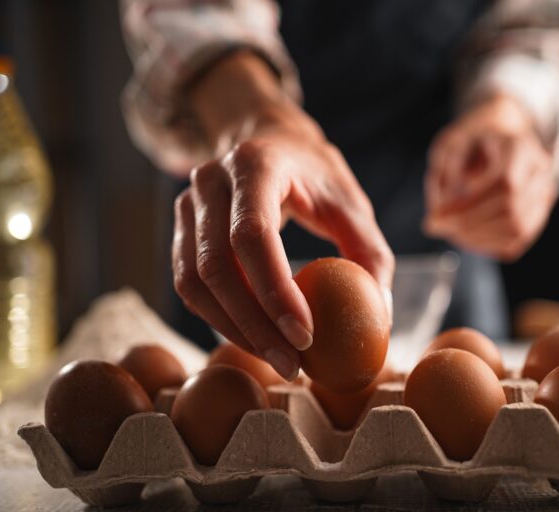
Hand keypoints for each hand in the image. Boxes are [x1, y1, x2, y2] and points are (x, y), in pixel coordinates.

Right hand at [172, 55, 393, 380]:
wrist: (268, 140)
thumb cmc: (314, 174)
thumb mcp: (350, 202)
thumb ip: (369, 253)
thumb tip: (378, 317)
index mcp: (256, 164)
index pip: (252, 235)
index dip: (275, 292)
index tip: (306, 336)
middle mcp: (210, 180)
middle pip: (216, 266)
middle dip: (254, 325)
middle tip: (292, 364)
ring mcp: (187, 204)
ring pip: (193, 282)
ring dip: (233, 330)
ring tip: (276, 359)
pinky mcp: (180, 229)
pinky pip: (188, 285)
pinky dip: (219, 318)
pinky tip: (253, 337)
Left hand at [423, 94, 556, 260]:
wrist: (500, 140)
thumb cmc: (471, 143)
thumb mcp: (450, 144)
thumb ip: (445, 171)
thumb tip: (442, 209)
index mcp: (519, 147)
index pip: (505, 183)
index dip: (469, 206)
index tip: (435, 216)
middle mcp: (540, 171)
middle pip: (511, 209)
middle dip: (468, 225)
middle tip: (435, 226)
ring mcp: (544, 194)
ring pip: (517, 228)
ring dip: (477, 238)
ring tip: (449, 231)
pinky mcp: (538, 213)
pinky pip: (517, 239)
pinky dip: (488, 244)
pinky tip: (466, 236)